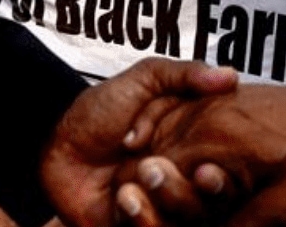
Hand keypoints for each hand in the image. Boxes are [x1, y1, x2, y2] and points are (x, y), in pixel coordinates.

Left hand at [40, 59, 237, 226]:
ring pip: (183, 225)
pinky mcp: (133, 226)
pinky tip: (124, 197)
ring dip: (163, 204)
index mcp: (191, 152)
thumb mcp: (143, 81)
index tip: (206, 170)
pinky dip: (141, 219)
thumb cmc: (98, 110)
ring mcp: (157, 208)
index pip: (223, 177)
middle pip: (208, 207)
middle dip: (188, 194)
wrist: (54, 140)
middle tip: (157, 168)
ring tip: (135, 181)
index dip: (221, 180)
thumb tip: (231, 74)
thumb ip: (186, 75)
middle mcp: (179, 183)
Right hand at [124, 81, 285, 226]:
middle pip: (156, 155)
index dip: (156, 203)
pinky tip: (173, 161)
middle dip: (152, 185)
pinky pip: (173, 118)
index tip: (151, 217)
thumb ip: (243, 223)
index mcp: (218, 141)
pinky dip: (166, 139)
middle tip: (145, 205)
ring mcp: (207, 103)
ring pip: (159, 136)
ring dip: (156, 161)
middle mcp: (205, 117)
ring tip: (156, 187)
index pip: (162, 174)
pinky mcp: (213, 100)